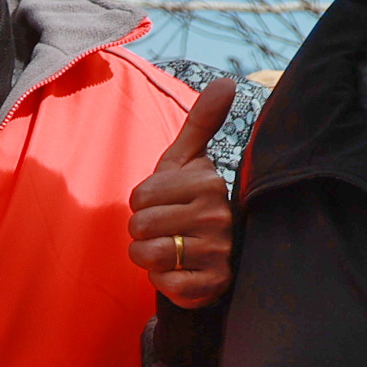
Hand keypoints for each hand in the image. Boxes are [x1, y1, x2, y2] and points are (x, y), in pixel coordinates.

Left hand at [127, 78, 238, 309]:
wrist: (213, 254)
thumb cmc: (190, 201)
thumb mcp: (188, 161)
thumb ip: (201, 123)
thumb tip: (227, 81)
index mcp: (209, 183)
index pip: (139, 197)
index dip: (141, 203)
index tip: (164, 204)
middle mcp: (218, 216)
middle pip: (139, 226)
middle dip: (142, 230)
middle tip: (166, 229)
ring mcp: (218, 252)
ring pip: (147, 255)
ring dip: (148, 256)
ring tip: (170, 248)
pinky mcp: (212, 285)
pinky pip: (164, 284)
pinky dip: (162, 280)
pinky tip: (179, 271)